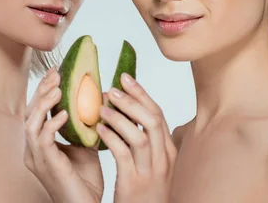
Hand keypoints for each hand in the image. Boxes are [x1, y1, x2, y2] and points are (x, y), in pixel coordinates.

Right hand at [24, 67, 102, 202]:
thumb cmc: (85, 181)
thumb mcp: (85, 146)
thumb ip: (85, 126)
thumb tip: (96, 100)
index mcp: (39, 144)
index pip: (36, 111)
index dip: (44, 90)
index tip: (57, 72)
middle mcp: (32, 150)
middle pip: (29, 112)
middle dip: (42, 91)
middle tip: (57, 74)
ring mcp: (36, 158)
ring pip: (30, 123)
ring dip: (44, 104)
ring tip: (59, 89)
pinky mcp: (46, 166)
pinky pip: (43, 140)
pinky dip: (52, 124)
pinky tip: (65, 114)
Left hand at [97, 73, 176, 202]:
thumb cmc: (147, 191)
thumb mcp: (154, 164)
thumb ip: (149, 140)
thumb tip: (133, 112)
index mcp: (169, 150)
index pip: (157, 114)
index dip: (141, 93)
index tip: (125, 77)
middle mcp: (164, 158)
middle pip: (152, 120)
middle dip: (132, 99)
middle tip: (112, 87)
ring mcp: (150, 171)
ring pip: (139, 136)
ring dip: (120, 117)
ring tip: (101, 106)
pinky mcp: (133, 183)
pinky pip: (123, 154)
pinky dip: (111, 138)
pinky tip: (99, 129)